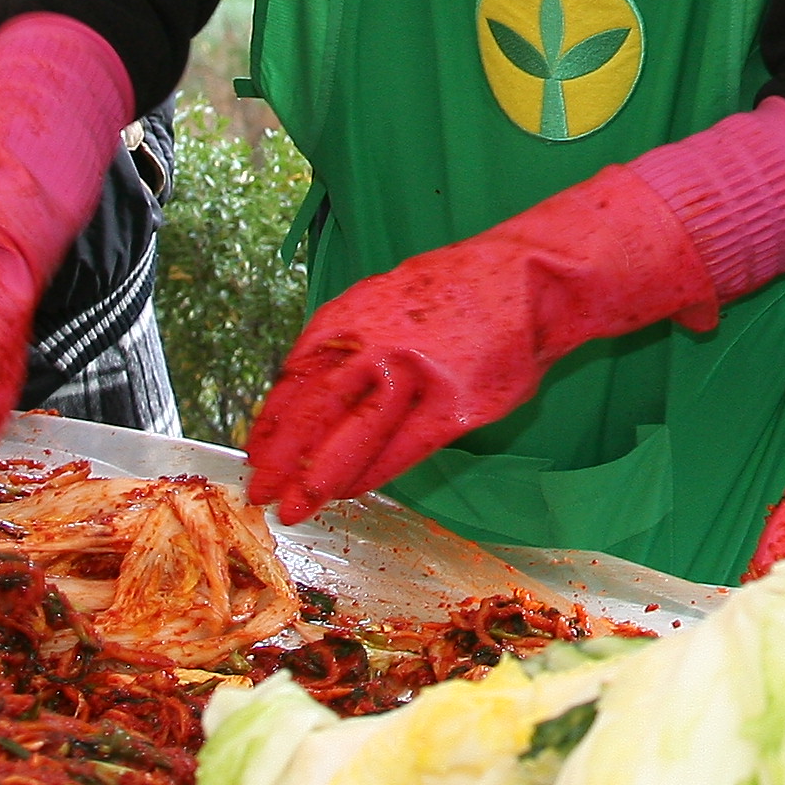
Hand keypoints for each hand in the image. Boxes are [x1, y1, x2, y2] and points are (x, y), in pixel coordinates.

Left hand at [246, 163, 719, 524]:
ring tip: (295, 506)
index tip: (254, 451)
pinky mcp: (454, 405)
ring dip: (317, 477)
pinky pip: (400, 449)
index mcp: (352, 314)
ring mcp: (416, 374)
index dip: (270, 421)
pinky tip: (350, 493)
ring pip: (351, 435)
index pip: (294, 376)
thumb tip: (308, 390)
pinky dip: (370, 474)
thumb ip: (349, 342)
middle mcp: (377, 342)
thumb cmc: (457, 295)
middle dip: (280, 457)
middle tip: (259, 490)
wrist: (530, 278)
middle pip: (313, 409)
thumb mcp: (386, 298)